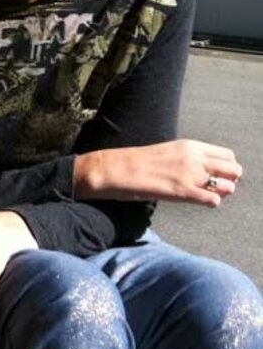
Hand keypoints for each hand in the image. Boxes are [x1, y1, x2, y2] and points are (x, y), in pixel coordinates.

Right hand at [75, 139, 241, 205]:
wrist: (113, 169)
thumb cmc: (136, 162)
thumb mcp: (166, 152)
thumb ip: (186, 158)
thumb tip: (200, 169)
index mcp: (189, 145)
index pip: (227, 155)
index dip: (226, 168)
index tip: (216, 175)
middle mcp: (193, 158)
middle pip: (233, 169)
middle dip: (229, 180)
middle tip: (215, 188)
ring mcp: (189, 175)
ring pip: (228, 185)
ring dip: (222, 192)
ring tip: (206, 195)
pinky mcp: (181, 192)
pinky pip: (213, 200)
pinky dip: (211, 203)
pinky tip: (198, 202)